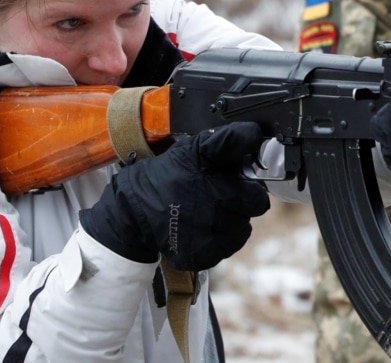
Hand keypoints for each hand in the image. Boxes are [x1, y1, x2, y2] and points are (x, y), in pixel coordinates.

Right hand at [80, 122, 270, 270]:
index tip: (238, 182)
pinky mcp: (201, 258)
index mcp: (223, 192)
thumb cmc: (166, 176)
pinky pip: (224, 247)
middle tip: (218, 193)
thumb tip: (253, 133)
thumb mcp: (196, 148)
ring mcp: (209, 242)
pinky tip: (200, 225)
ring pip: (238, 231)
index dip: (249, 187)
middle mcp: (219, 220)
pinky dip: (216, 237)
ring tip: (206, 208)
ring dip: (229, 220)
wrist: (132, 211)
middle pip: (249, 214)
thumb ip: (228, 141)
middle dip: (239, 202)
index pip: (258, 198)